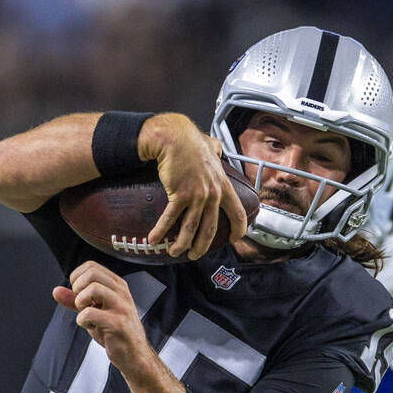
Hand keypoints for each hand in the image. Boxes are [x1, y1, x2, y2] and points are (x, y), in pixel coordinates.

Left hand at [53, 261, 154, 376]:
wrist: (134, 355)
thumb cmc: (115, 332)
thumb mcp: (94, 312)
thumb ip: (76, 300)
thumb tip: (56, 291)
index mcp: (117, 286)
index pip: (92, 266)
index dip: (77, 277)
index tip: (78, 292)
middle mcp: (122, 293)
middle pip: (92, 273)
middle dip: (78, 287)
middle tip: (81, 303)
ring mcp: (122, 308)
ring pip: (93, 288)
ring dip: (81, 302)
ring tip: (85, 313)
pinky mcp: (118, 323)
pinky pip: (89, 313)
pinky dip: (82, 320)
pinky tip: (89, 326)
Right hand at [140, 113, 248, 259]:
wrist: (175, 137)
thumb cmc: (191, 141)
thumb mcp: (211, 146)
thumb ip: (216, 151)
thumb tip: (217, 147)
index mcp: (223, 186)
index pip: (237, 213)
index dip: (238, 229)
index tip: (234, 238)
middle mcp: (213, 194)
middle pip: (211, 229)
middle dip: (202, 246)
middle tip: (195, 255)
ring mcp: (197, 196)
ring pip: (191, 229)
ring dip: (182, 244)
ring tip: (175, 252)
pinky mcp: (180, 195)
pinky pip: (170, 218)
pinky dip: (161, 231)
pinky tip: (154, 239)